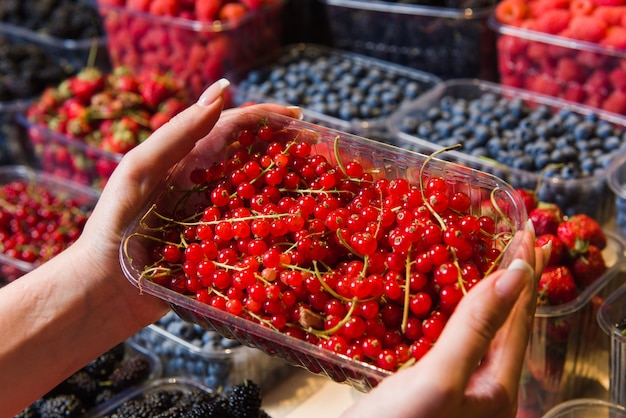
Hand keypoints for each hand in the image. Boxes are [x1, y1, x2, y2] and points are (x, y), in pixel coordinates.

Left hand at [77, 80, 302, 329]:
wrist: (102, 290)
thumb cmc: (115, 225)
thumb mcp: (141, 170)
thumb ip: (179, 132)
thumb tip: (223, 90)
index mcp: (185, 160)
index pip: (231, 128)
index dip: (264, 118)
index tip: (299, 118)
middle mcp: (204, 185)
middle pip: (251, 159)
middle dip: (283, 151)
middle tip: (318, 152)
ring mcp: (213, 219)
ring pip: (256, 196)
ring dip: (286, 189)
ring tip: (318, 188)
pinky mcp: (217, 251)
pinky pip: (251, 237)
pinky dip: (275, 231)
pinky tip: (298, 232)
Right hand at [341, 222, 548, 417]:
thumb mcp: (440, 379)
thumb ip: (476, 328)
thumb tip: (514, 275)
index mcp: (497, 387)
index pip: (520, 317)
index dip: (525, 271)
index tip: (530, 231)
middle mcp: (484, 388)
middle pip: (506, 322)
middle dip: (514, 279)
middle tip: (516, 239)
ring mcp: (457, 389)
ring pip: (480, 329)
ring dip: (486, 291)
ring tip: (489, 260)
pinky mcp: (432, 386)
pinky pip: (456, 339)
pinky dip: (457, 311)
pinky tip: (448, 301)